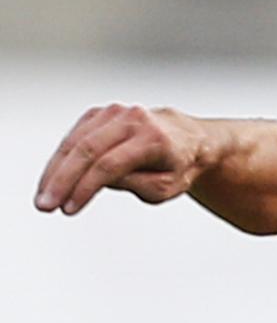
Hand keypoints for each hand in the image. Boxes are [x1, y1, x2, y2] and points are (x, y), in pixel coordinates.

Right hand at [35, 104, 219, 214]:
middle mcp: (131, 119)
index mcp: (152, 138)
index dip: (85, 188)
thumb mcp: (165, 187)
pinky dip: (61, 158)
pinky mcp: (99, 114)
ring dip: (55, 171)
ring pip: (75, 142)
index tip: (68, 209)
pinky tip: (52, 179)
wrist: (187, 138)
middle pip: (87, 150)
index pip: (110, 165)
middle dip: (61, 180)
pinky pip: (74, 137)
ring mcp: (113, 113)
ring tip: (43, 197)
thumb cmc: (178, 166)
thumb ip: (133, 184)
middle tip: (45, 204)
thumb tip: (93, 181)